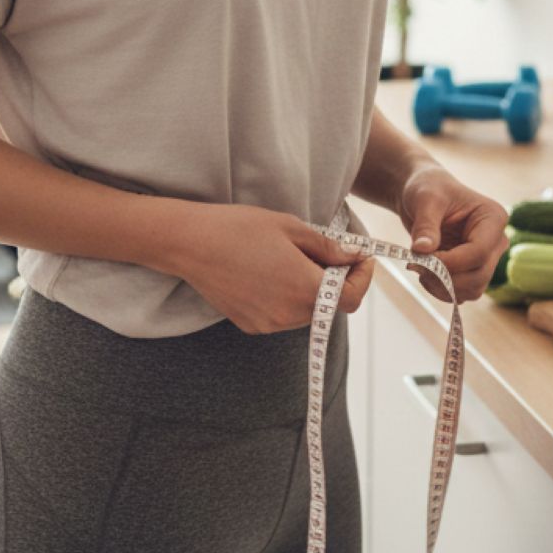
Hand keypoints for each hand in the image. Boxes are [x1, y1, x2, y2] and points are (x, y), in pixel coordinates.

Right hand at [167, 204, 376, 334]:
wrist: (191, 244)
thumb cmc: (240, 228)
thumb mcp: (291, 228)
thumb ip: (328, 248)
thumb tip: (354, 257)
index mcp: (304, 288)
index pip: (351, 299)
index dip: (361, 278)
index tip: (361, 258)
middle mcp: (289, 314)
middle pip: (329, 305)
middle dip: (335, 280)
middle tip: (325, 251)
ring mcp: (269, 323)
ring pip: (306, 311)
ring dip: (309, 288)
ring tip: (290, 258)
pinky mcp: (251, 325)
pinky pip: (282, 314)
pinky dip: (287, 297)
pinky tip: (268, 271)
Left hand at [398, 167, 509, 304]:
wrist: (423, 195)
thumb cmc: (428, 188)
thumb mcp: (425, 200)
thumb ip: (425, 225)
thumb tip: (421, 250)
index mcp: (493, 218)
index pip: (479, 252)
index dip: (450, 262)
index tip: (420, 258)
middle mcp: (496, 241)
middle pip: (479, 275)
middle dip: (445, 277)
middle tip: (415, 265)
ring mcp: (486, 258)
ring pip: (473, 289)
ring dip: (443, 287)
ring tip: (418, 268)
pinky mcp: (473, 270)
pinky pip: (463, 293)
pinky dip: (442, 290)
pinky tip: (425, 274)